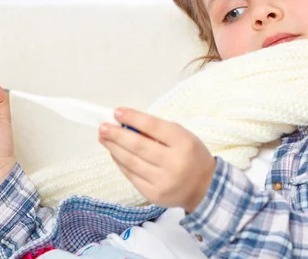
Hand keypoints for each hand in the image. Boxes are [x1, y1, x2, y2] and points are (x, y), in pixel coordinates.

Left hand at [99, 108, 215, 212]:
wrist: (204, 188)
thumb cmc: (191, 156)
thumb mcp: (183, 136)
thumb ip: (158, 130)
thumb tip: (127, 123)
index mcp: (184, 143)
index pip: (154, 127)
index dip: (133, 118)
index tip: (117, 112)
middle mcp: (174, 163)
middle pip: (138, 146)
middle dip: (117, 135)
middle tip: (103, 127)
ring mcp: (163, 181)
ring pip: (131, 162)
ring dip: (114, 148)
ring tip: (104, 138)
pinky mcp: (154, 195)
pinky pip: (131, 176)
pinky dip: (120, 163)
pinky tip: (114, 153)